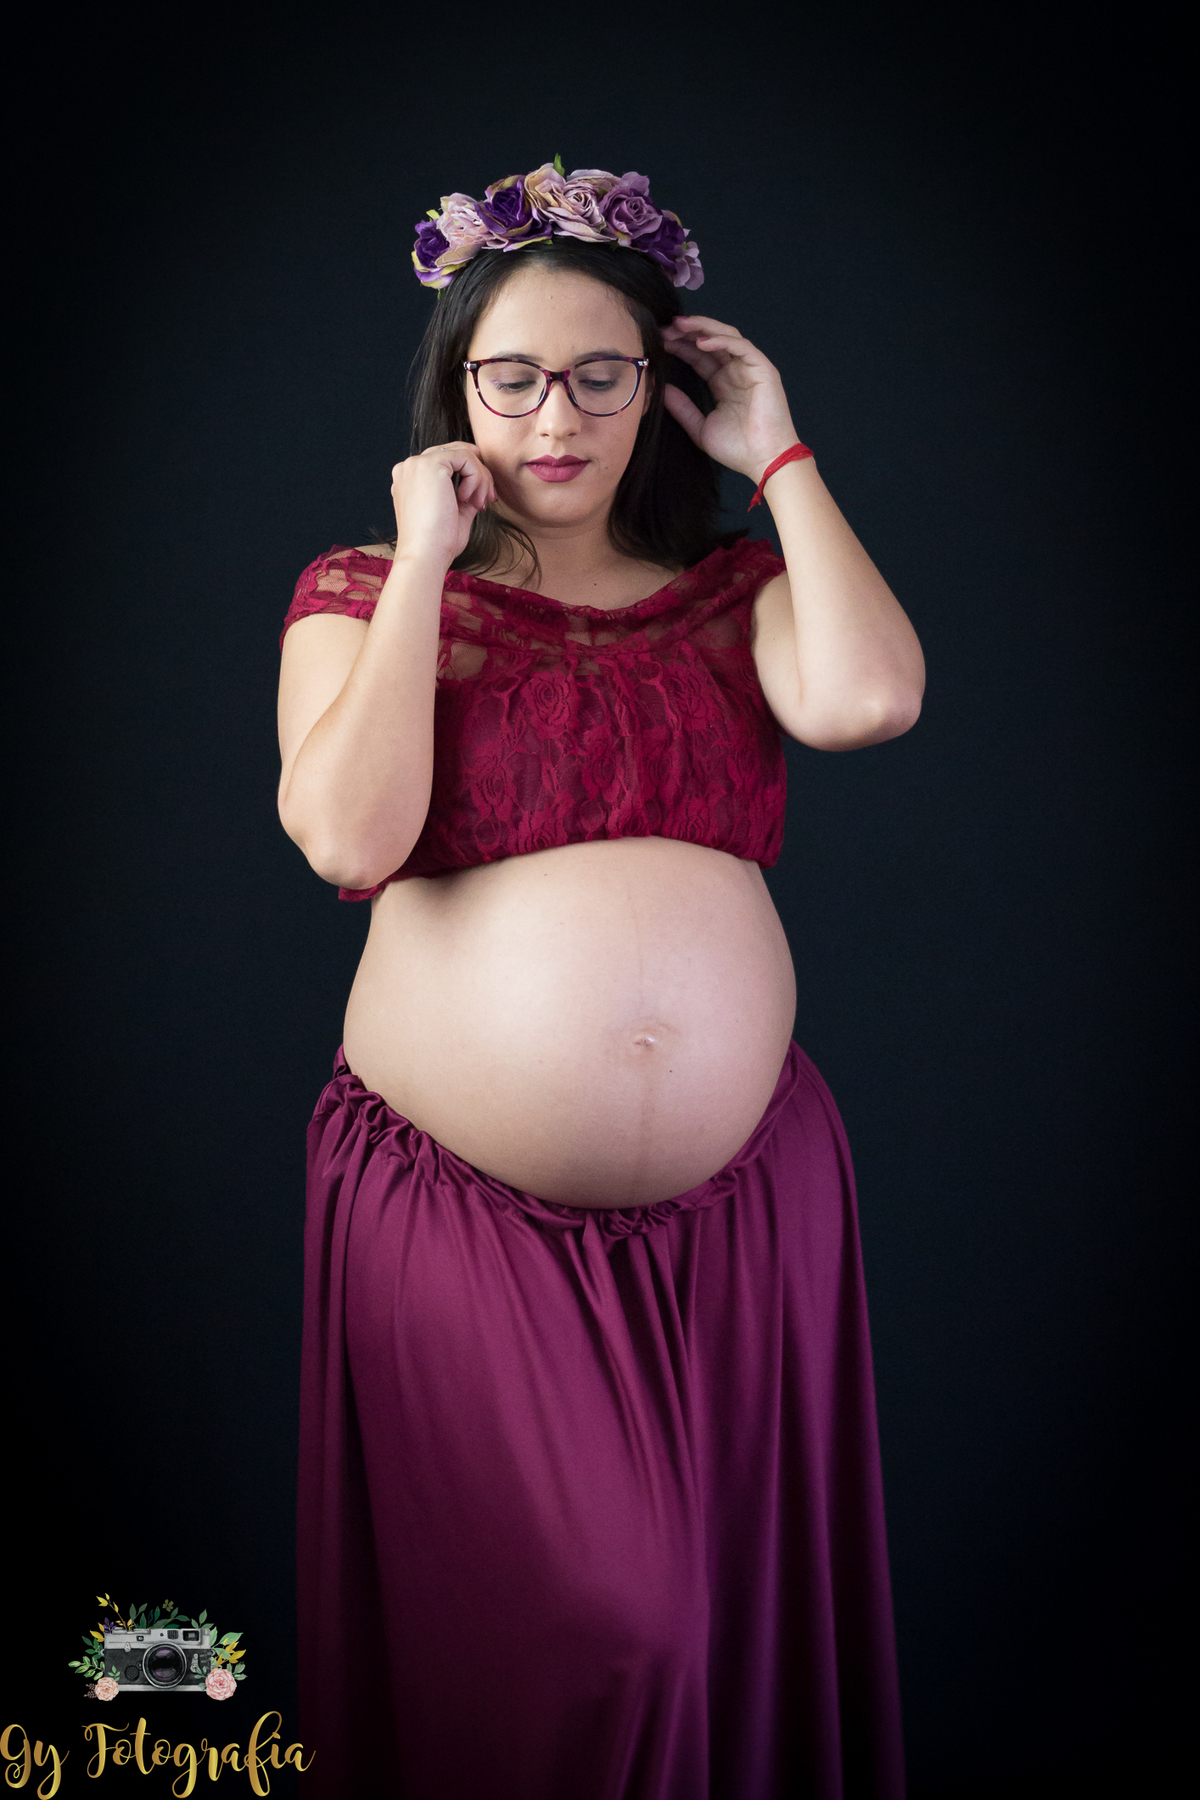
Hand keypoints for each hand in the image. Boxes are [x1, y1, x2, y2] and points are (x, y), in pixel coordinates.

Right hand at [391, 441, 496, 567]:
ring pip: (463, 454)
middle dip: (479, 475)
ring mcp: (417, 464)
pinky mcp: (430, 464)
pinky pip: (466, 458)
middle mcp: (410, 468)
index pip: (445, 462)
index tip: (483, 500)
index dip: (469, 475)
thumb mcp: (455, 513)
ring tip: (479, 504)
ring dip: (480, 478)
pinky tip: (468, 500)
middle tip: (488, 500)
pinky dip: (476, 478)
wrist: (426, 555)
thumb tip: (482, 486)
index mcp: (410, 480)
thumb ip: (464, 495)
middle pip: (455, 454)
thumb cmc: (437, 543)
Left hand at [660, 317, 801, 485]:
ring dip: (703, 328)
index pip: (700, 357)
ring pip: (726, 336)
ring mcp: (750, 368)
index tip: (660, 341)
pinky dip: (721, 341)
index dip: (681, 346)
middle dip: (688, 332)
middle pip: (711, 341)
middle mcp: (736, 372)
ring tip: (679, 325)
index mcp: (723, 384)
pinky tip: (701, 342)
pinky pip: (741, 346)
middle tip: (665, 327)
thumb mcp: (700, 427)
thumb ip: (682, 408)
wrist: (763, 461)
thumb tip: (662, 390)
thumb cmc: (738, 449)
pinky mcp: (762, 369)